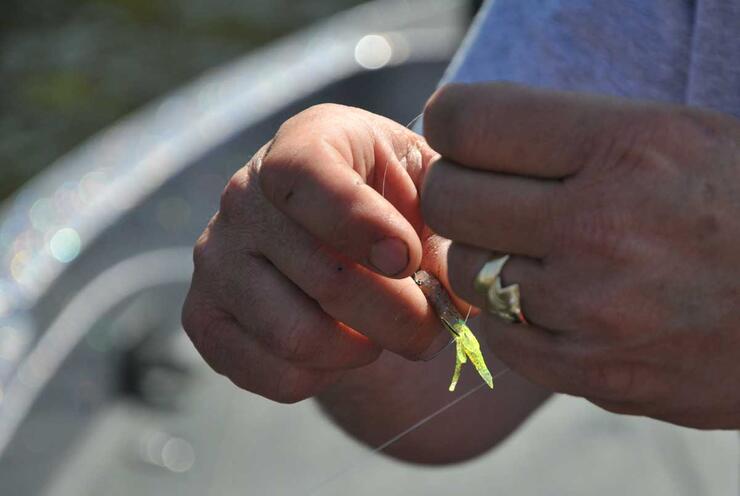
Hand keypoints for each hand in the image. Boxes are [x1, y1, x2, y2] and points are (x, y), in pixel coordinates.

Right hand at [182, 104, 451, 402]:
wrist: (335, 232)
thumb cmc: (391, 203)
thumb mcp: (427, 189)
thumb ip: (448, 225)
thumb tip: (454, 294)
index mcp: (302, 144)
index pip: (306, 177)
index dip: (359, 223)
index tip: (407, 258)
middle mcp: (243, 196)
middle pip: (325, 277)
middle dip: (401, 317)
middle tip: (433, 327)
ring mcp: (217, 258)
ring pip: (297, 335)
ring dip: (361, 349)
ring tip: (383, 331)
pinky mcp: (204, 315)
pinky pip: (271, 372)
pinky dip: (322, 376)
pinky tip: (342, 346)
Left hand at [421, 82, 739, 427]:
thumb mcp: (677, 135)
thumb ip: (570, 136)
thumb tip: (467, 135)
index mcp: (629, 146)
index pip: (470, 123)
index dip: (451, 123)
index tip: (460, 133)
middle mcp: (603, 226)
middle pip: (449, 199)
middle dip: (455, 188)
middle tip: (485, 191)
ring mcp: (594, 309)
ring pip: (465, 271)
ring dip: (481, 255)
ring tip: (528, 249)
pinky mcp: (595, 373)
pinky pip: (497, 335)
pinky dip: (506, 314)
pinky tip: (543, 298)